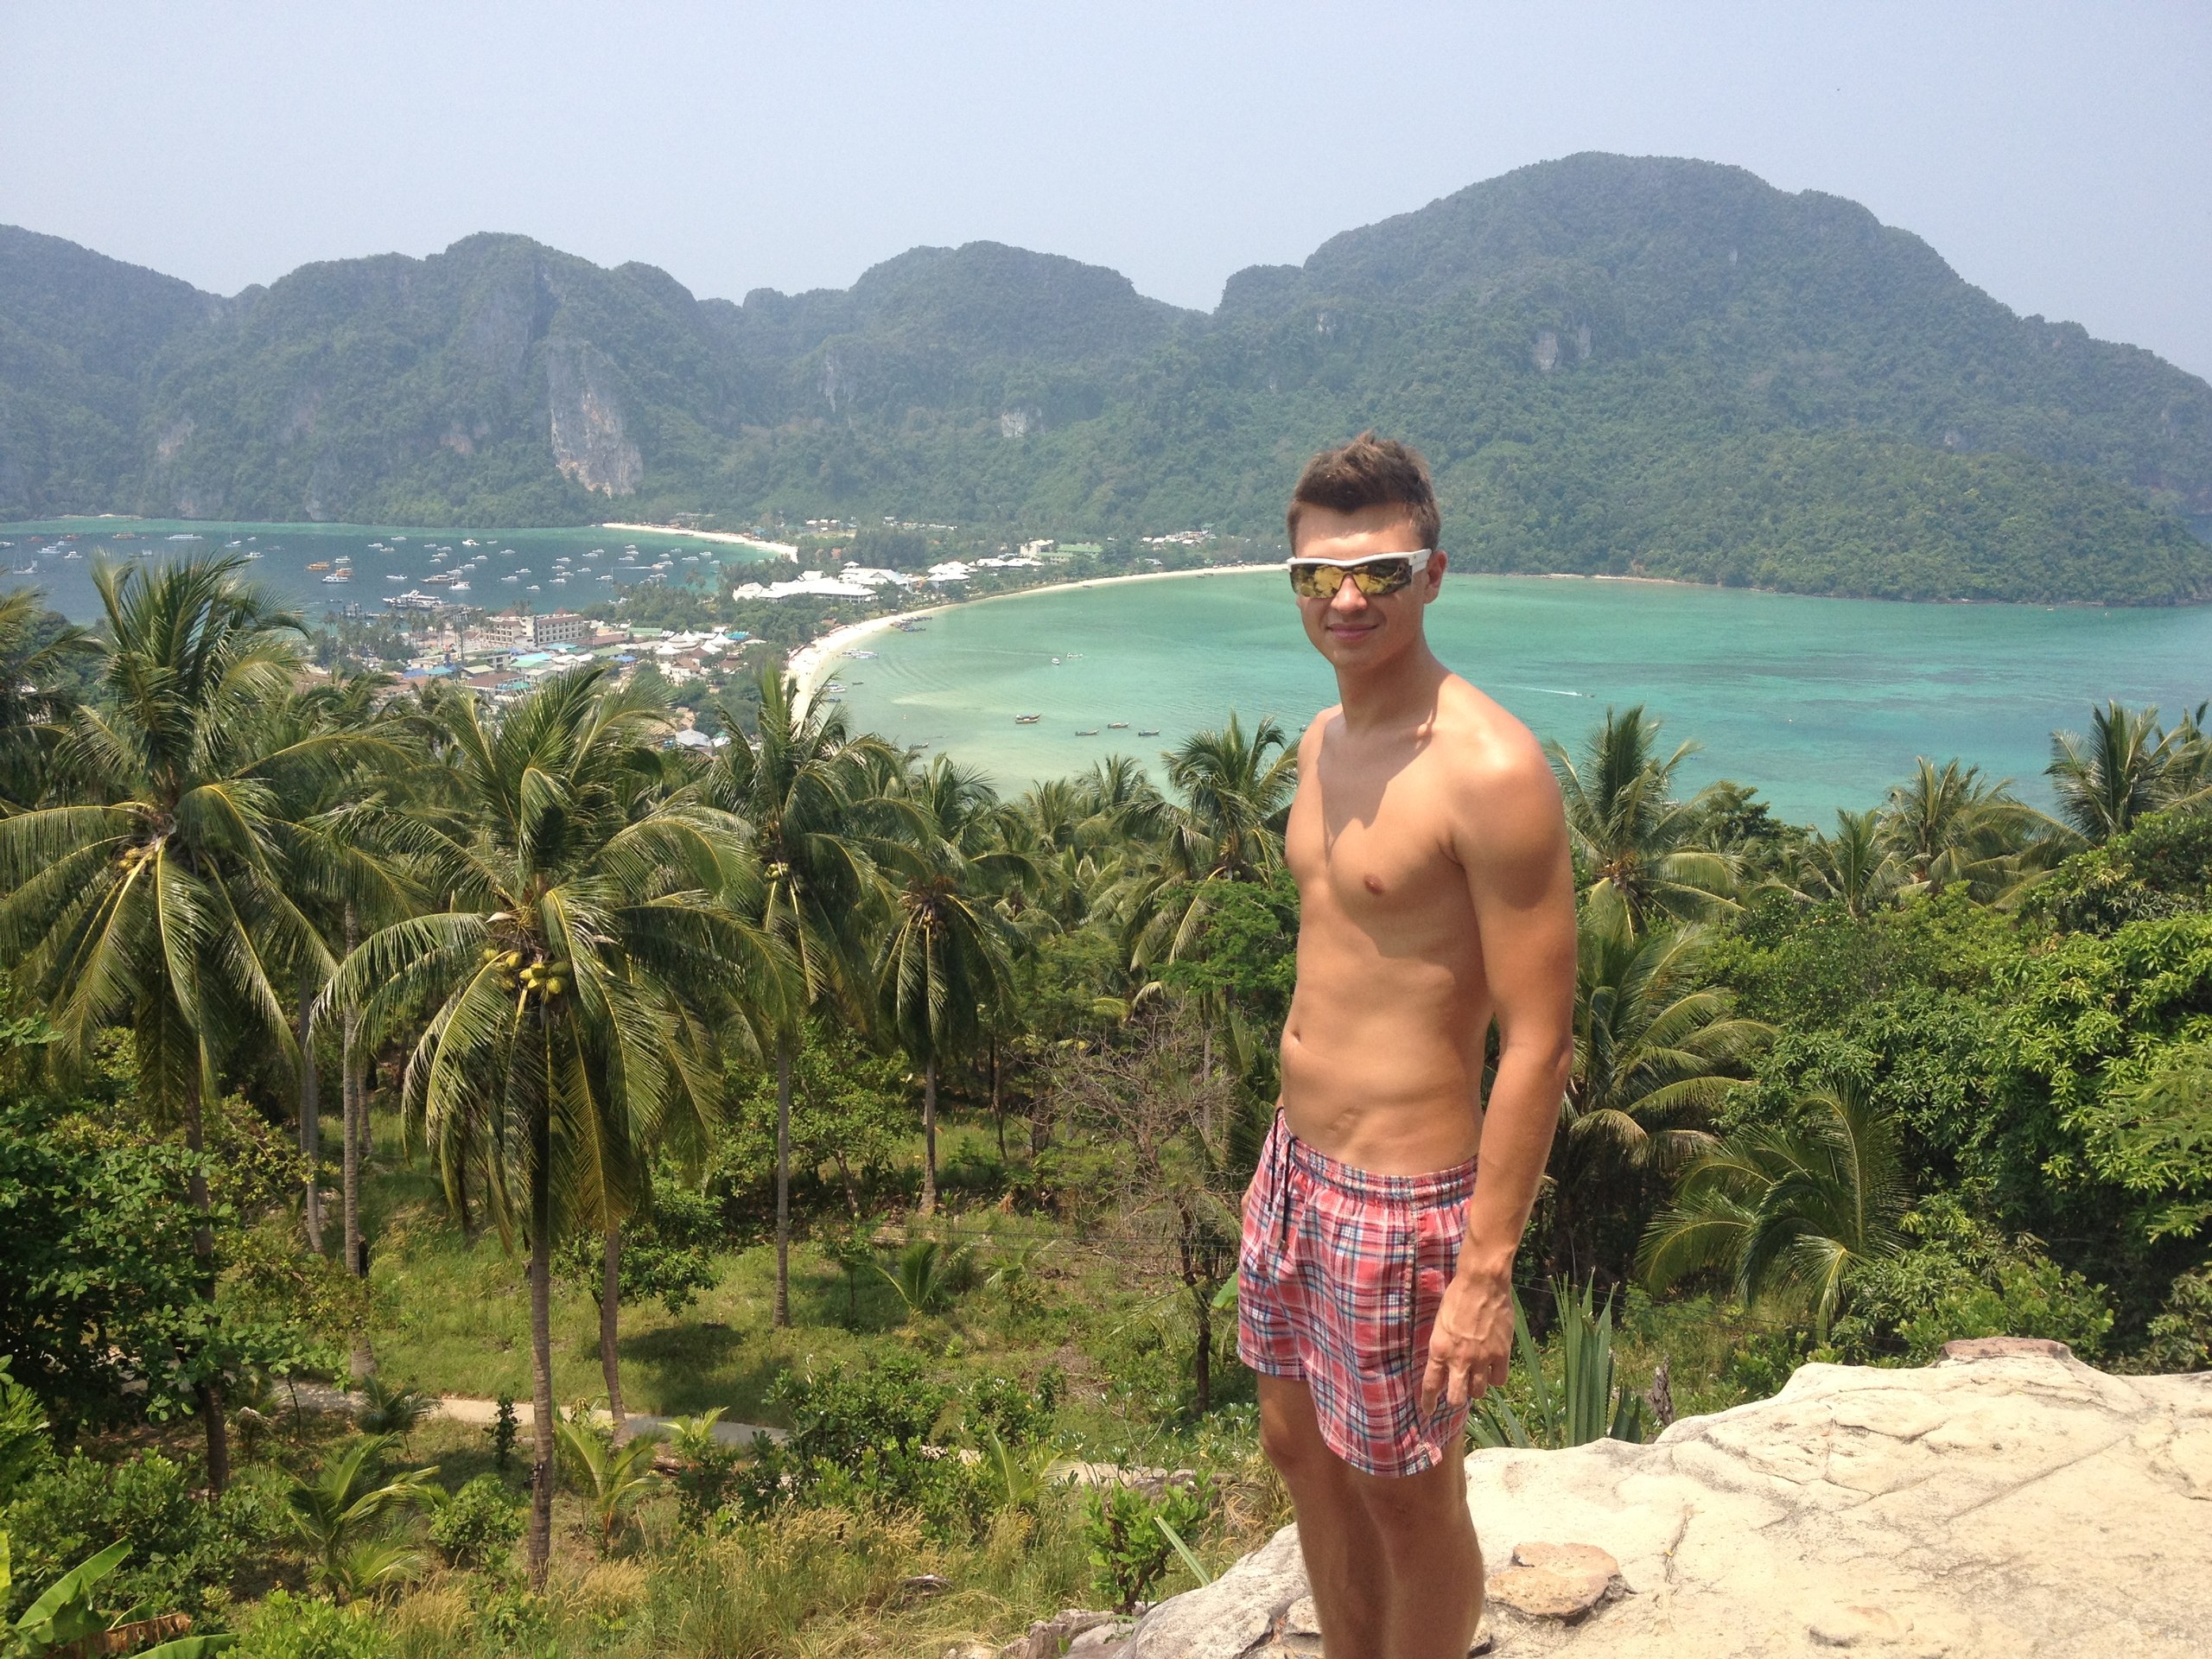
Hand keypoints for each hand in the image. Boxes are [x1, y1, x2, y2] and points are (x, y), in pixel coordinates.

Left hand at [1419, 1267, 1513, 1415]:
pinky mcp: (1501, 1354)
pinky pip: (1499, 1380)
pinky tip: (1493, 1369)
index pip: (1431, 1385)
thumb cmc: (1457, 1297)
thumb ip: (1442, 1346)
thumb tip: (1444, 1363)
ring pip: (1479, 1392)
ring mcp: (1482, 1359)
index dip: (1429, 1402)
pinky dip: (1495, 1378)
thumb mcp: (1440, 1323)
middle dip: (1456, 1399)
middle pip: (1457, 1398)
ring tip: (1477, 1376)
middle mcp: (1459, 1360)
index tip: (1429, 1411)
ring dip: (1476, 1388)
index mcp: (1439, 1350)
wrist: (1482, 1284)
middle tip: (1458, 1393)